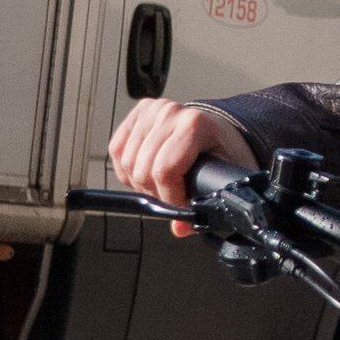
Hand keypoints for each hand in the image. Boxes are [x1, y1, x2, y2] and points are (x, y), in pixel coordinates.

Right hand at [108, 97, 256, 232]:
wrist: (218, 130)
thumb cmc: (221, 153)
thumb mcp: (222, 180)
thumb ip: (205, 204)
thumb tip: (180, 228)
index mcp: (195, 124)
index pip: (165, 170)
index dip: (169, 197)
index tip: (180, 207)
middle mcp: (170, 112)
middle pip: (143, 169)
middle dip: (156, 193)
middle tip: (171, 197)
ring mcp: (150, 110)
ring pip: (126, 162)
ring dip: (141, 183)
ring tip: (162, 185)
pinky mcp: (135, 114)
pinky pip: (116, 150)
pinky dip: (127, 170)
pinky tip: (147, 173)